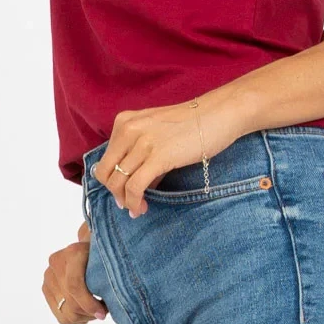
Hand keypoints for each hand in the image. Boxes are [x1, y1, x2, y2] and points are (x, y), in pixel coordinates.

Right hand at [43, 219, 107, 323]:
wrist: (90, 249)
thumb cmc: (104, 256)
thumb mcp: (111, 261)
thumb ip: (110, 277)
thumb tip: (112, 302)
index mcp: (74, 252)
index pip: (74, 285)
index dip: (89, 304)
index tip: (103, 314)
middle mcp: (56, 262)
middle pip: (70, 302)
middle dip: (89, 312)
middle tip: (104, 311)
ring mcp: (49, 276)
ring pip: (65, 312)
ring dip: (84, 317)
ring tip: (96, 310)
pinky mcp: (46, 288)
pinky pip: (61, 316)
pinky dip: (77, 319)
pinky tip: (87, 312)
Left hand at [90, 95, 243, 215]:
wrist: (218, 114)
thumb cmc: (192, 124)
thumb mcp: (156, 133)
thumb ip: (141, 155)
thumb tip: (136, 186)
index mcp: (124, 122)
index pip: (104, 159)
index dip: (110, 181)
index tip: (122, 193)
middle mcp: (128, 130)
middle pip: (106, 172)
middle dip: (115, 193)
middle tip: (127, 205)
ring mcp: (142, 143)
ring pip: (118, 182)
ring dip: (126, 201)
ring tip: (137, 209)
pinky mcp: (157, 157)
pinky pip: (135, 187)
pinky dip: (134, 202)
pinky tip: (141, 208)